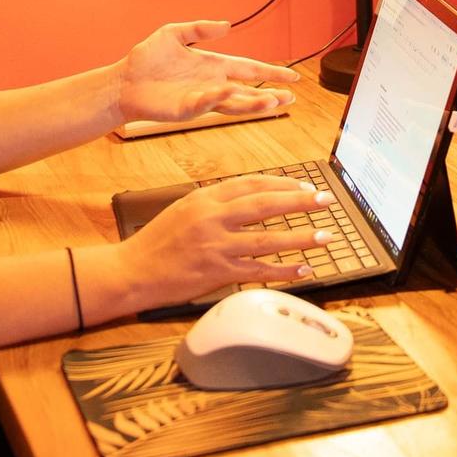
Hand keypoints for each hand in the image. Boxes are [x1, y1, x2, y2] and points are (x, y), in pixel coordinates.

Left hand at [116, 20, 297, 127]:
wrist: (123, 80)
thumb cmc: (146, 60)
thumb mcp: (174, 33)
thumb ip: (200, 28)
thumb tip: (226, 26)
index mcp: (212, 66)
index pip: (248, 69)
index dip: (270, 72)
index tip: (292, 77)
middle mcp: (211, 84)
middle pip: (249, 91)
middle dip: (271, 95)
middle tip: (291, 98)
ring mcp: (201, 98)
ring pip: (235, 103)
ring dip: (254, 103)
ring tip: (275, 103)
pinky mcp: (186, 108)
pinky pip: (207, 103)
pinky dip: (221, 97)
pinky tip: (232, 91)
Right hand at [123, 174, 334, 297]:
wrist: (131, 271)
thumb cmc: (156, 242)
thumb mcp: (183, 209)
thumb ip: (215, 204)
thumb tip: (248, 200)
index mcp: (205, 199)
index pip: (252, 184)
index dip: (283, 183)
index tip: (304, 185)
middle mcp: (213, 218)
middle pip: (266, 204)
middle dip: (300, 201)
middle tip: (325, 200)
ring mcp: (216, 246)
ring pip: (268, 238)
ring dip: (301, 237)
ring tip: (325, 236)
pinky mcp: (217, 272)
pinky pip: (259, 270)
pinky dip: (284, 270)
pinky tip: (303, 269)